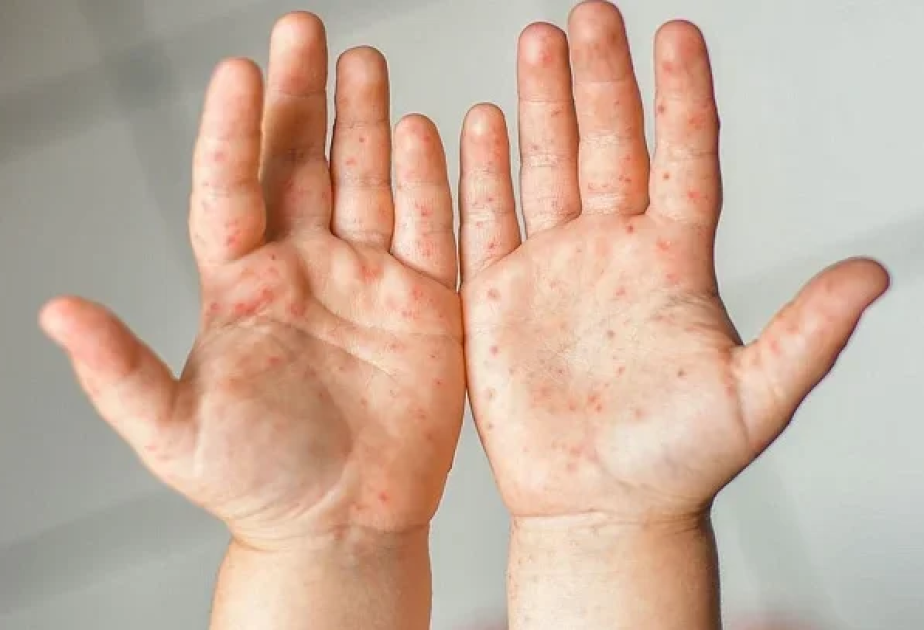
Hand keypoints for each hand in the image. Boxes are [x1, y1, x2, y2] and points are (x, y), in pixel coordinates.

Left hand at [40, 12, 463, 551]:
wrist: (341, 524)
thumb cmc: (257, 483)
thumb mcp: (174, 433)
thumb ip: (121, 370)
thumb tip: (57, 310)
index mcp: (242, 288)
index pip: (231, 189)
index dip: (232, 130)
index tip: (238, 70)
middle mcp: (305, 270)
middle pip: (302, 165)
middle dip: (304, 97)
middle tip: (305, 30)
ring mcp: (368, 281)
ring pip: (369, 182)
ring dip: (366, 122)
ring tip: (365, 63)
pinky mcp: (426, 304)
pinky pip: (432, 227)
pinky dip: (432, 179)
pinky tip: (426, 132)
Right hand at [459, 1, 887, 523]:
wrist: (598, 507)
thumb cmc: (676, 462)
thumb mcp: (756, 397)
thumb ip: (808, 331)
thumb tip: (872, 273)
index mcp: (674, 264)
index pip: (682, 157)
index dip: (681, 95)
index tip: (676, 32)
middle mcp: (612, 254)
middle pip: (607, 144)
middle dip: (599, 76)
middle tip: (589, 14)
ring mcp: (553, 271)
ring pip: (545, 168)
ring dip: (540, 105)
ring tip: (537, 44)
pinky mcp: (500, 300)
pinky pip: (487, 222)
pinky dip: (480, 174)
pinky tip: (475, 125)